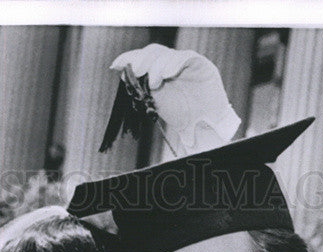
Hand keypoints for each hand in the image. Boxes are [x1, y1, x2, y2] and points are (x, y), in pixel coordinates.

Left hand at [110, 43, 240, 154]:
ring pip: (167, 54)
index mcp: (160, 71)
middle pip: (153, 53)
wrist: (206, 127)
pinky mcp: (201, 65)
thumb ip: (141, 89)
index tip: (116, 65)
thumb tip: (121, 72)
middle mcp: (172, 64)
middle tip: (136, 72)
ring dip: (157, 66)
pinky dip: (175, 63)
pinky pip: (186, 57)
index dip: (129, 58)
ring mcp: (186, 63)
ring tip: (154, 83)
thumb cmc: (183, 118)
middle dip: (142, 60)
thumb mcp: (157, 104)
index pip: (143, 58)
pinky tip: (167, 74)